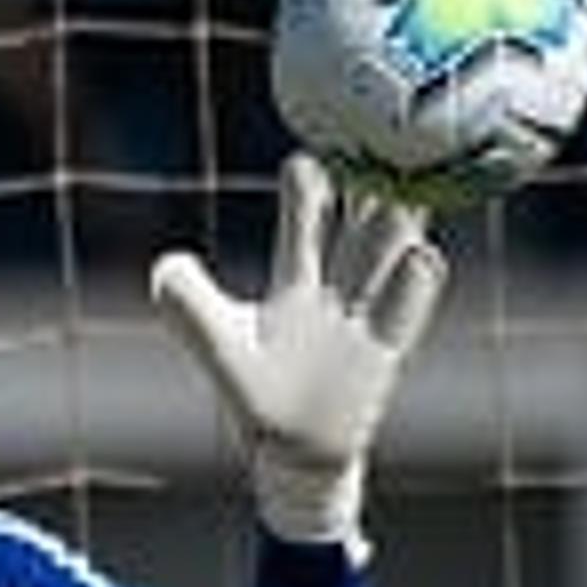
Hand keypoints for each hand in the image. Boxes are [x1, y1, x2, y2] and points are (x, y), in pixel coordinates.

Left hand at [148, 151, 448, 550]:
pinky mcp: (385, 352)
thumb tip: (162, 266)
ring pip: (388, 258)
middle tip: (387, 135)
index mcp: (297, 280)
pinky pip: (404, 314)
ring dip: (399, 223)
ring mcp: (367, 316)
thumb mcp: (217, 342)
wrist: (293, 451)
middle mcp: (339, 289)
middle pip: (361, 223)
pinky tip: (424, 257)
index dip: (307, 188)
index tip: (308, 151)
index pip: (306, 221)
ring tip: (410, 186)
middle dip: (373, 183)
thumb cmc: (254, 393)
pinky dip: (412, 287)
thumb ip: (188, 305)